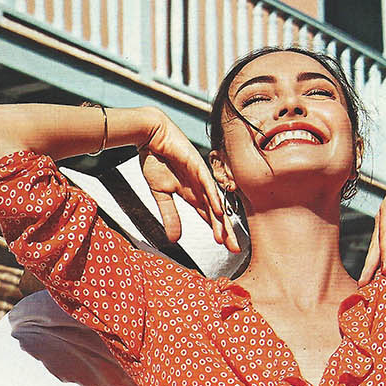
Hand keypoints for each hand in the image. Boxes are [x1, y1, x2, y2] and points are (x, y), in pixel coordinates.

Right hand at [139, 114, 240, 254]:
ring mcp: (200, 176)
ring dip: (220, 221)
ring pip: (214, 202)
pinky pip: (207, 184)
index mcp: (192, 194)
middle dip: (226, 231)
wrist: (151, 137)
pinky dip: (213, 198)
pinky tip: (219, 212)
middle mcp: (200, 187)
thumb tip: (175, 240)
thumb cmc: (155, 160)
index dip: (217, 231)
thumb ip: (170, 216)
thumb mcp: (161, 194)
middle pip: (216, 213)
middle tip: (234, 249)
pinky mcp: (197, 165)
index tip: (225, 247)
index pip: (209, 216)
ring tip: (225, 238)